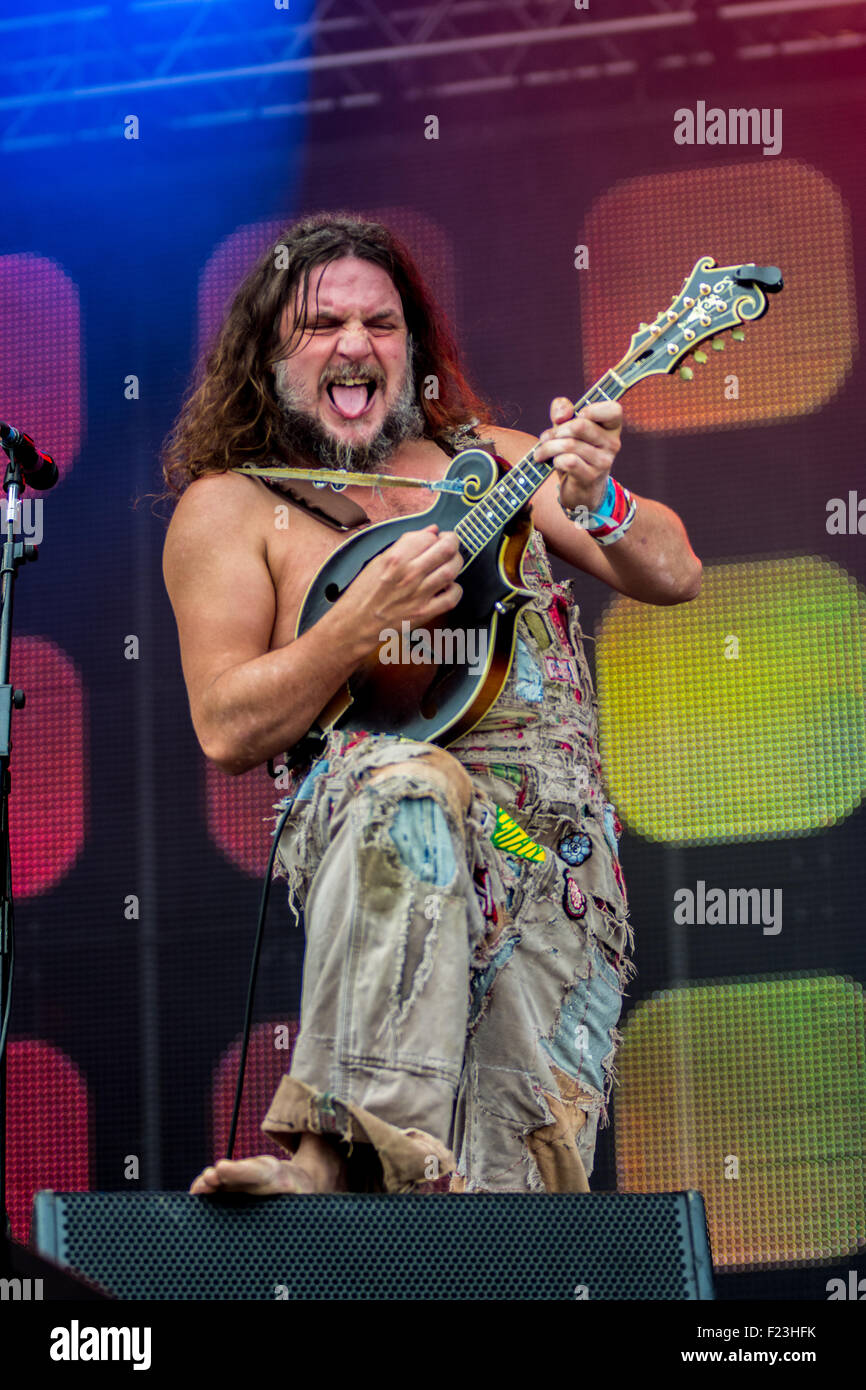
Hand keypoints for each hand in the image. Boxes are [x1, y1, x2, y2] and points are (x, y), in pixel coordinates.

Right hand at [338, 525, 462, 647]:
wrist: (356, 623)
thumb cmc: (363, 593)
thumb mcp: (378, 561)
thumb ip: (406, 544)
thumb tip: (431, 530)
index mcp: (395, 559)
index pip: (429, 537)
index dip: (434, 535)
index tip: (434, 538)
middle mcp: (409, 575)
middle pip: (446, 549)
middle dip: (452, 542)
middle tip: (449, 544)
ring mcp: (418, 594)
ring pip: (452, 570)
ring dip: (455, 563)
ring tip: (450, 563)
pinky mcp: (424, 613)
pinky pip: (452, 597)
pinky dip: (455, 589)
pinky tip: (447, 586)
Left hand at [535, 397, 622, 515]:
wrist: (580, 489)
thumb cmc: (575, 452)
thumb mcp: (568, 427)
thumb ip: (564, 410)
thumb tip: (561, 415)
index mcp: (612, 427)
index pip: (614, 410)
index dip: (592, 409)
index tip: (577, 416)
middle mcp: (613, 443)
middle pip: (580, 426)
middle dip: (556, 431)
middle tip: (547, 438)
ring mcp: (603, 461)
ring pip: (569, 444)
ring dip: (548, 447)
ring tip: (542, 451)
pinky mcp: (591, 476)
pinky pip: (567, 461)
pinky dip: (554, 460)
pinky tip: (551, 462)